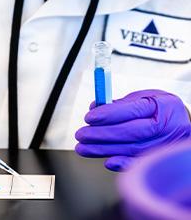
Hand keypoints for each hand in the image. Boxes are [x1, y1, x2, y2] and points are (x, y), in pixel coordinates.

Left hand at [75, 89, 190, 170]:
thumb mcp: (146, 97)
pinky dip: (123, 164)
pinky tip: (107, 161)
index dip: (108, 114)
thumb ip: (121, 103)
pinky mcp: (161, 159)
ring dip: (104, 150)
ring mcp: (166, 145)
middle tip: (81, 135)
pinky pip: (140, 163)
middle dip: (101, 134)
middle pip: (130, 132)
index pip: (132, 110)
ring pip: (132, 149)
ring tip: (84, 148)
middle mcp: (167, 127)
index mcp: (162, 106)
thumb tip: (95, 107)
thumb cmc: (160, 109)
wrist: (183, 125)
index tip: (89, 117)